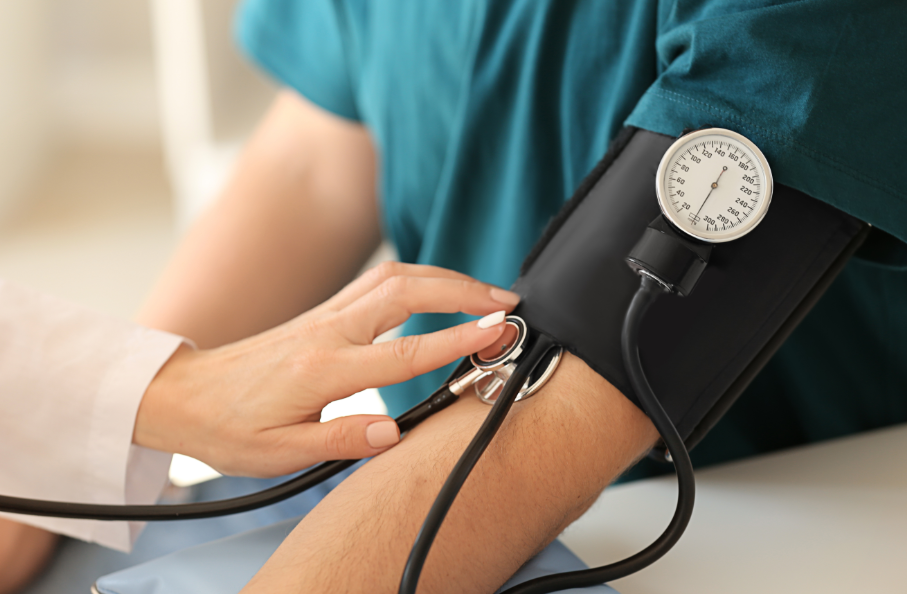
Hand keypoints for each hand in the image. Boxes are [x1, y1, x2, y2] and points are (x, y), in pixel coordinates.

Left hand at [133, 263, 520, 476]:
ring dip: (444, 277)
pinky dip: (419, 277)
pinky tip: (437, 287)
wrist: (184, 396)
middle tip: (506, 303)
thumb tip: (394, 431)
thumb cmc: (229, 427)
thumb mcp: (280, 454)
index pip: (405, 351)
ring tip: (483, 292)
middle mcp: (329, 331)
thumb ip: (341, 439)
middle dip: (464, 291)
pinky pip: (378, 281)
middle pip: (407, 291)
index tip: (497, 331)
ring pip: (394, 276)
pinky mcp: (324, 312)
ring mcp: (326, 315)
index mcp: (323, 370)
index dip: (457, 340)